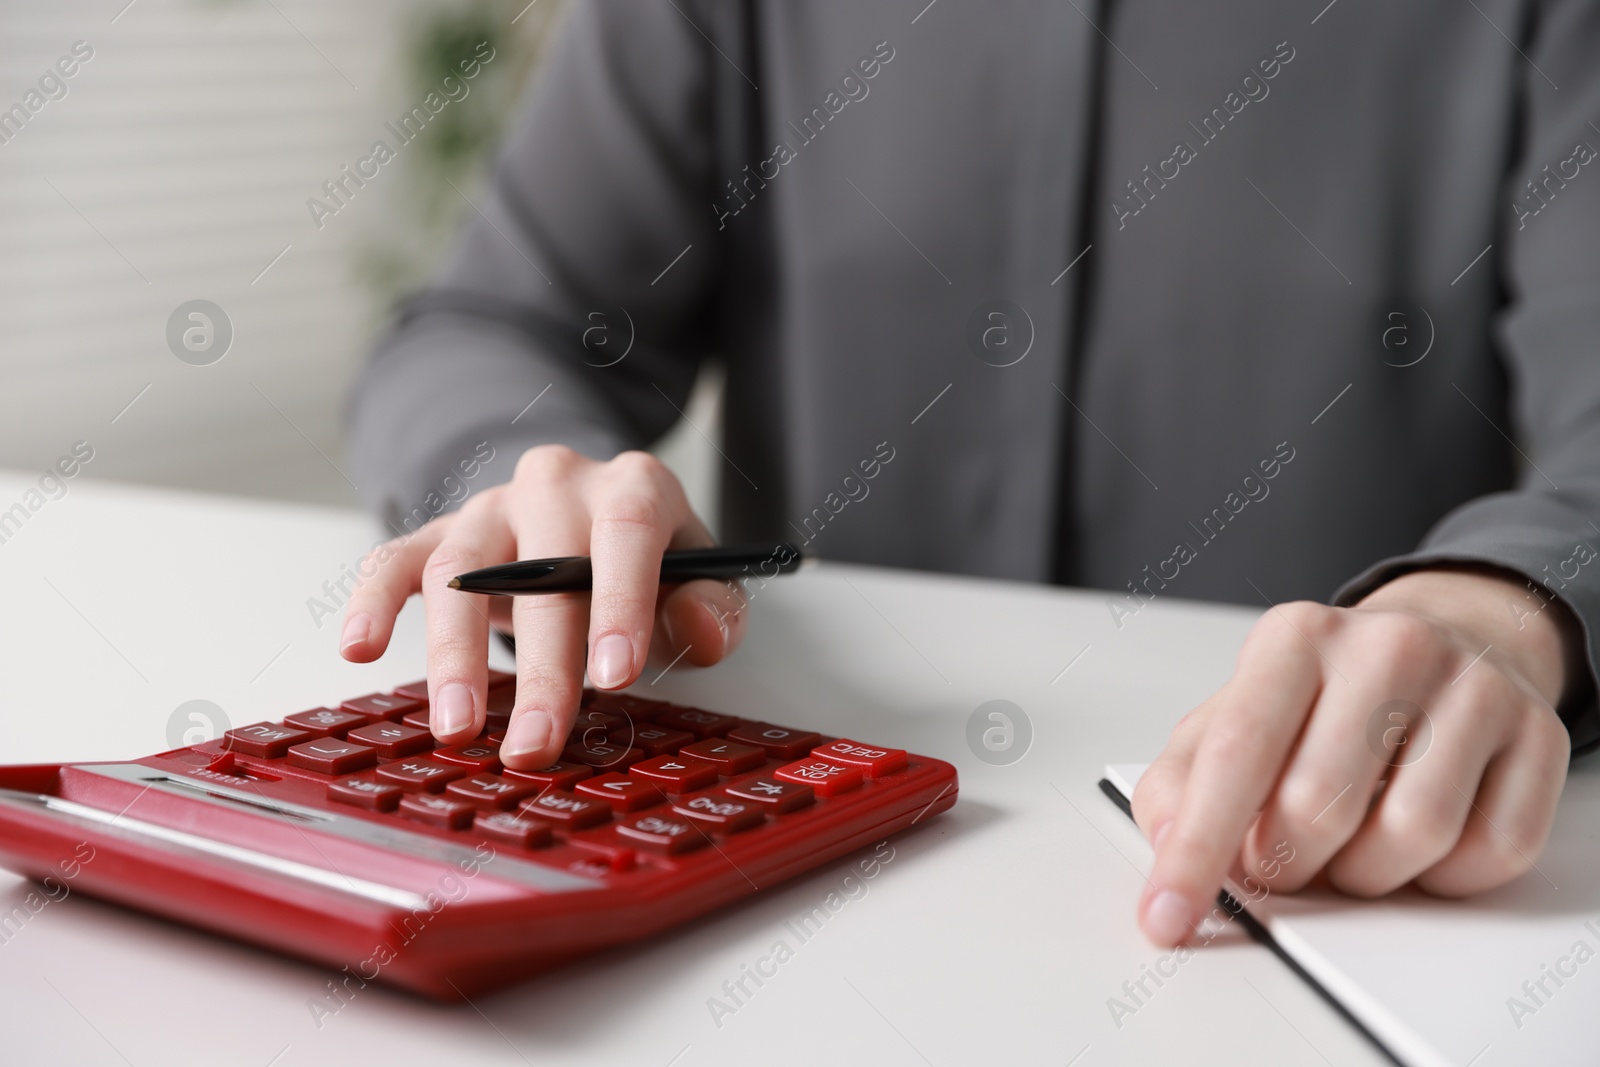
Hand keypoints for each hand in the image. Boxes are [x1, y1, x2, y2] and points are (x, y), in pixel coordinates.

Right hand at [337, 446, 748, 768]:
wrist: (591, 516)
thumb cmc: (650, 564)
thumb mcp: (700, 578)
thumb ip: (712, 606)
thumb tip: (701, 630)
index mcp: (633, 487)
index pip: (627, 532)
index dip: (620, 604)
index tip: (614, 677)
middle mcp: (557, 484)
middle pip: (543, 571)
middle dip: (541, 668)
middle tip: (535, 746)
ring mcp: (492, 508)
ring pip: (460, 571)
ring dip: (454, 656)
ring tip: (457, 730)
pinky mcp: (439, 532)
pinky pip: (393, 558)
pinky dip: (372, 601)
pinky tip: (359, 648)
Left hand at [1131, 566, 1579, 945]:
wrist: (1436, 647)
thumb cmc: (1322, 700)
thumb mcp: (1233, 717)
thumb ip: (1182, 780)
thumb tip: (1169, 838)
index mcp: (1296, 637)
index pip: (1237, 753)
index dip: (1197, 848)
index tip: (1166, 914)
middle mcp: (1389, 647)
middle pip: (1320, 805)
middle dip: (1286, 864)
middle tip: (1281, 862)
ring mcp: (1474, 686)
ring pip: (1412, 835)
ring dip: (1365, 876)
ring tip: (1349, 847)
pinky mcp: (1540, 734)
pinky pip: (1490, 852)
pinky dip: (1443, 875)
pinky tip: (1418, 841)